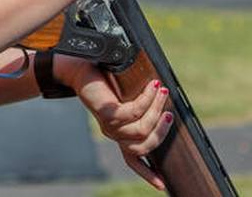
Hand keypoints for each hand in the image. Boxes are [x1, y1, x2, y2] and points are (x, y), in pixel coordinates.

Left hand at [59, 57, 173, 191]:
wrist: (81, 66)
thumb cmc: (108, 79)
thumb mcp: (129, 95)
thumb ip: (143, 104)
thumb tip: (167, 100)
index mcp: (119, 134)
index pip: (133, 161)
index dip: (148, 175)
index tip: (162, 186)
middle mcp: (114, 134)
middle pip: (143, 147)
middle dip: (161, 132)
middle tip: (170, 113)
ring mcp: (109, 126)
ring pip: (141, 129)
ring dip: (157, 109)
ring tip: (163, 91)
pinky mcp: (106, 114)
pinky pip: (134, 112)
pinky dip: (147, 98)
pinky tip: (153, 85)